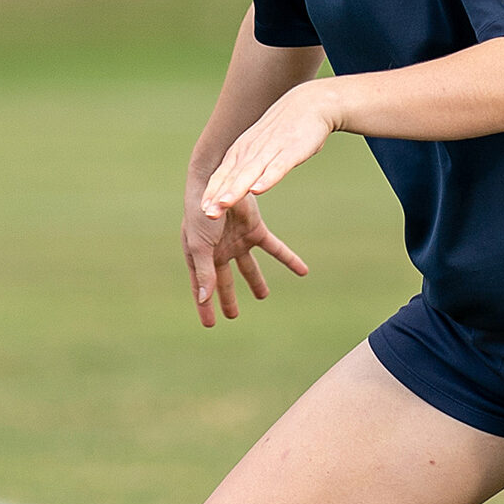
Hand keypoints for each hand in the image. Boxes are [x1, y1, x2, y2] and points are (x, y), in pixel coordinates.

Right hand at [183, 189, 308, 327]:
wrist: (216, 178)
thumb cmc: (202, 213)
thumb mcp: (200, 245)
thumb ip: (203, 272)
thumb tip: (204, 298)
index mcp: (200, 256)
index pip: (202, 287)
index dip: (205, 306)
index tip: (209, 325)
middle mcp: (218, 251)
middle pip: (225, 280)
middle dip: (228, 298)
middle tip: (233, 315)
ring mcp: (237, 241)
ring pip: (249, 267)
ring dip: (256, 282)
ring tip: (264, 295)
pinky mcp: (255, 230)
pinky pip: (274, 249)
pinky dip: (289, 260)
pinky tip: (303, 272)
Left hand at [199, 78, 343, 219]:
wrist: (311, 103)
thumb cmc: (285, 128)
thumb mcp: (260, 146)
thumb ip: (248, 164)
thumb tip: (240, 185)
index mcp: (242, 150)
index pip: (222, 174)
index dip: (212, 192)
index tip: (202, 210)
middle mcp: (252, 150)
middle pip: (232, 176)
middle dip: (218, 195)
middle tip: (207, 214)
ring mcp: (271, 150)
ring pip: (250, 173)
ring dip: (236, 189)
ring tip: (224, 204)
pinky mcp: (291, 151)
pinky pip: (277, 168)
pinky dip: (267, 179)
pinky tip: (258, 191)